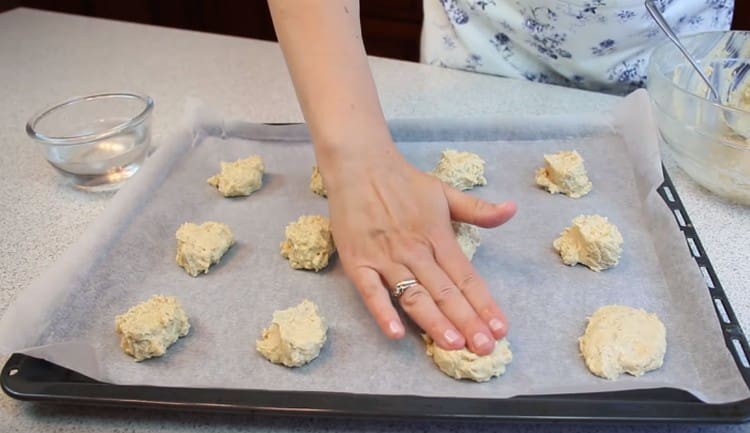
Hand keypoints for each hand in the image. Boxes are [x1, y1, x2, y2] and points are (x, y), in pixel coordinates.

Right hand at [324, 148, 515, 354]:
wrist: (359, 164)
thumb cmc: (403, 181)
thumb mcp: (445, 191)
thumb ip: (477, 209)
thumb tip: (512, 210)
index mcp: (438, 236)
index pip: (466, 277)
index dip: (484, 304)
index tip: (500, 328)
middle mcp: (415, 251)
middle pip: (445, 292)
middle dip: (467, 321)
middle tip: (484, 349)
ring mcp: (385, 258)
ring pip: (413, 295)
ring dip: (434, 321)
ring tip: (453, 344)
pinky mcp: (358, 262)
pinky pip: (371, 292)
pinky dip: (382, 312)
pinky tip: (396, 334)